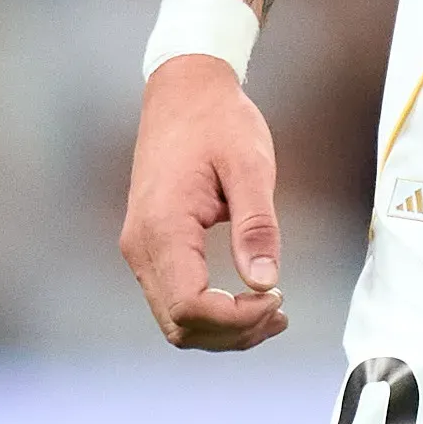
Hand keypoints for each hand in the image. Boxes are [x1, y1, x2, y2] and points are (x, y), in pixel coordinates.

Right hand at [118, 53, 288, 349]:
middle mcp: (141, 246)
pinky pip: (175, 298)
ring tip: (273, 312)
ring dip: (223, 329)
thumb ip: (256, 226)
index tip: (278, 299)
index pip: (190, 307)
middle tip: (281, 312)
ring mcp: (141, 249)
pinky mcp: (151, 247)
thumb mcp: (249, 165)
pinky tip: (249, 300)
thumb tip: (265, 283)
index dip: (236, 319)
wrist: (183, 91)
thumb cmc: (218, 121)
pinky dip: (211, 312)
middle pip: (180, 325)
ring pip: (175, 320)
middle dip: (232, 332)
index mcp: (162, 227)